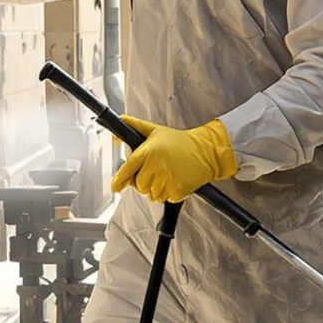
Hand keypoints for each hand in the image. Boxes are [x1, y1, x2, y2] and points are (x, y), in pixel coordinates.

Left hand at [110, 115, 237, 202]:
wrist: (206, 151)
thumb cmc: (181, 141)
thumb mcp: (156, 130)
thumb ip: (135, 125)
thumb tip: (120, 123)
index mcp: (148, 152)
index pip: (127, 170)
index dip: (119, 181)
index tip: (115, 187)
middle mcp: (156, 166)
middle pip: (139, 186)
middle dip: (143, 182)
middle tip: (154, 173)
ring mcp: (167, 179)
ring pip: (151, 195)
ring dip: (156, 189)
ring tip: (166, 175)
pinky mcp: (178, 190)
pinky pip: (166, 199)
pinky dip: (168, 194)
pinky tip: (174, 181)